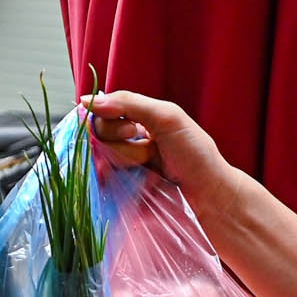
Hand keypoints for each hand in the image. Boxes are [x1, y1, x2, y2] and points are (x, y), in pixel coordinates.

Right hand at [85, 90, 235, 204]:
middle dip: (119, 142)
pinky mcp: (121, 190)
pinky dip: (113, 181)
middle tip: (147, 150)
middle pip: (98, 134)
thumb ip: (129, 103)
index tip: (131, 129)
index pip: (103, 111)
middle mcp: (127, 142)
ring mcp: (123, 167)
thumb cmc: (195, 154)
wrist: (209, 195)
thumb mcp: (167, 117)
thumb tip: (87, 101)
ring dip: (124, 162)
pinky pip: (102, 181)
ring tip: (148, 168)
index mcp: (138, 120)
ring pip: (99, 157)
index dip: (110, 118)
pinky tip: (133, 184)